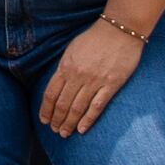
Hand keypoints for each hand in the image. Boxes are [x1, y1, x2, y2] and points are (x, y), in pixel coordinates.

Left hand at [41, 16, 148, 137]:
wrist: (120, 30)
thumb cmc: (95, 38)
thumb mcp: (72, 50)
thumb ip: (65, 68)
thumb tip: (58, 84)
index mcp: (65, 67)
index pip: (51, 93)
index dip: (46, 109)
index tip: (44, 119)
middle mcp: (78, 76)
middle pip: (63, 103)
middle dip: (57, 119)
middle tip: (55, 131)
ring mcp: (95, 81)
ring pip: (78, 107)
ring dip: (69, 122)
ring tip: (65, 133)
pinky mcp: (112, 85)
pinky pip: (97, 106)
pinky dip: (88, 119)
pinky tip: (82, 129)